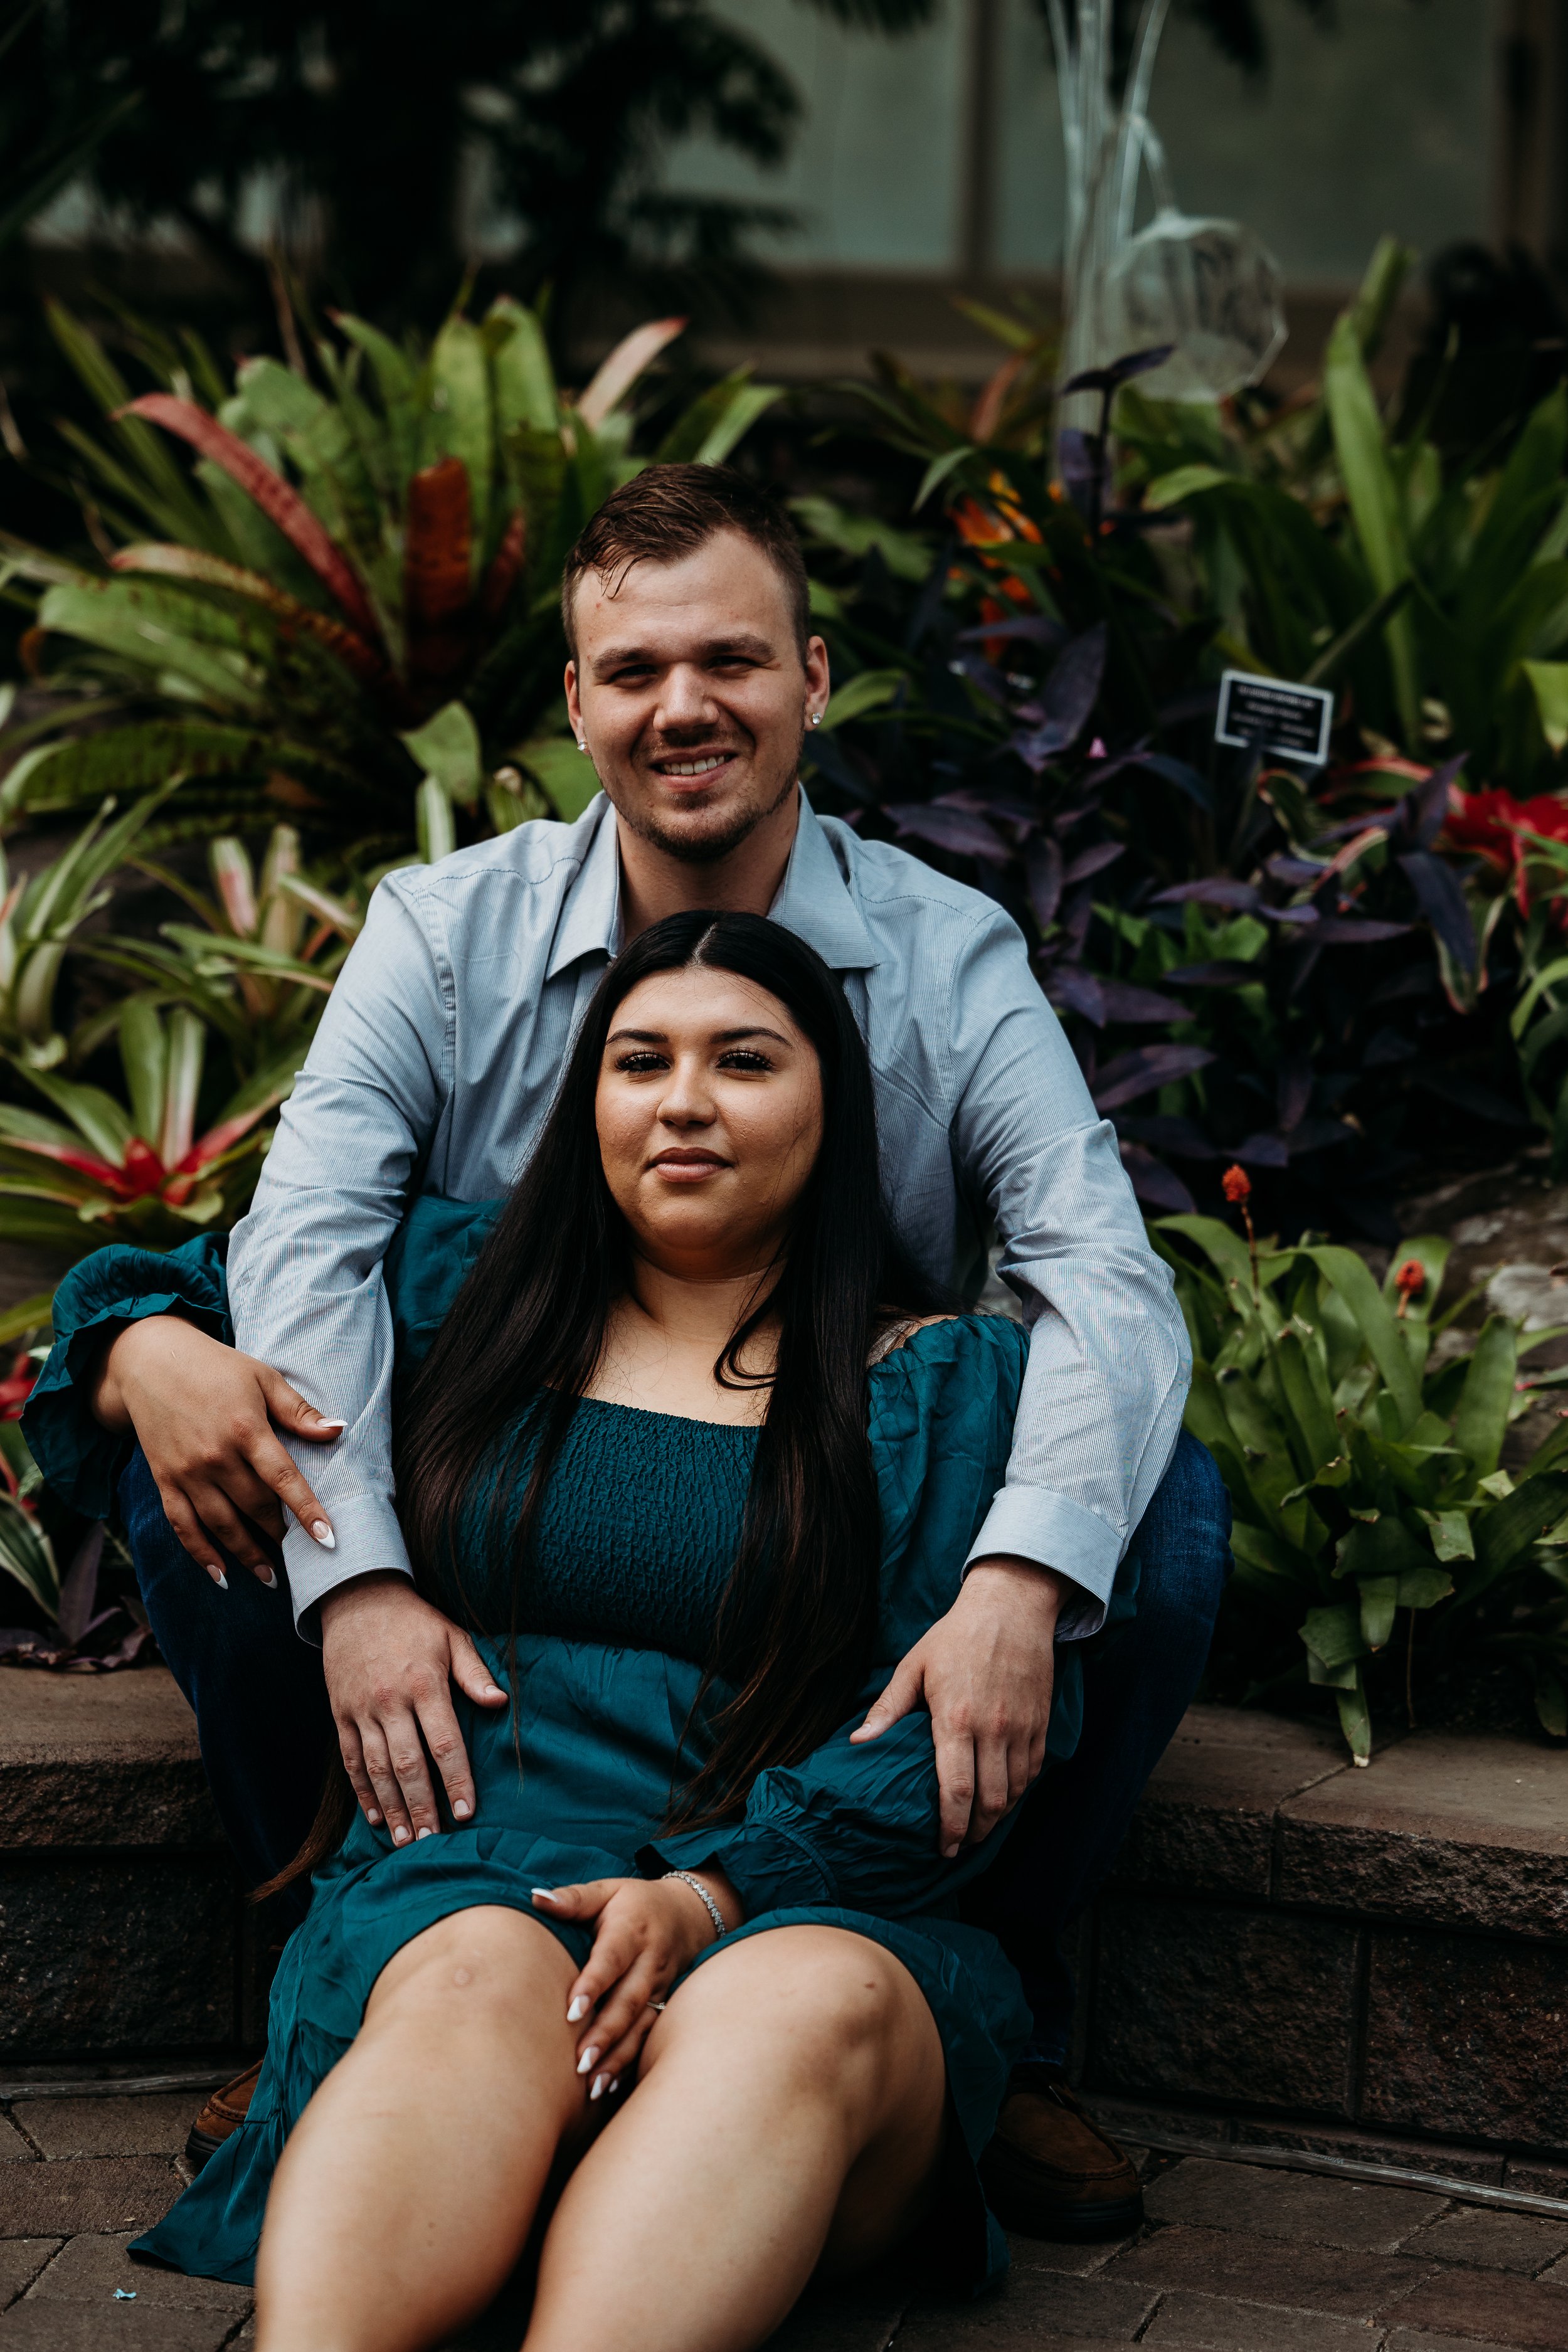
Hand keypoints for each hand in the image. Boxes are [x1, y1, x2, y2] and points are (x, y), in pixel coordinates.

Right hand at [93, 1313, 341, 1588]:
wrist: (149, 1361)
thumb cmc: (216, 1367)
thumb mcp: (262, 1377)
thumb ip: (298, 1411)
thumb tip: (338, 1430)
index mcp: (245, 1428)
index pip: (282, 1478)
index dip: (307, 1511)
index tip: (329, 1540)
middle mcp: (214, 1455)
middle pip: (254, 1507)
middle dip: (280, 1535)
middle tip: (304, 1559)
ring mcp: (186, 1471)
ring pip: (220, 1525)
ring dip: (247, 1554)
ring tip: (271, 1577)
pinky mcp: (164, 1480)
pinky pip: (182, 1525)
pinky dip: (200, 1553)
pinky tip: (221, 1574)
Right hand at [320, 1572, 508, 1843]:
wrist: (357, 1599)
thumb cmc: (414, 1622)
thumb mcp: (452, 1636)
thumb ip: (475, 1673)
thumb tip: (500, 1704)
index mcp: (424, 1684)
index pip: (444, 1743)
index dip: (456, 1780)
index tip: (466, 1812)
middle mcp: (391, 1701)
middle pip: (408, 1765)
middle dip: (422, 1806)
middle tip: (433, 1841)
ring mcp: (361, 1709)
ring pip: (377, 1769)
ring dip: (393, 1807)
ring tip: (406, 1840)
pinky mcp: (341, 1713)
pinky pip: (350, 1759)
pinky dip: (362, 1791)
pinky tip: (375, 1816)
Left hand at [533, 1869, 741, 2097]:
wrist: (689, 1913)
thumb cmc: (636, 1902)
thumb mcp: (608, 1890)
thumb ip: (574, 1898)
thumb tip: (535, 1897)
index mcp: (632, 1929)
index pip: (612, 1959)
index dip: (594, 1984)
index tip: (572, 2012)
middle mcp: (650, 1962)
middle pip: (628, 2000)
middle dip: (605, 2034)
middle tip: (579, 2063)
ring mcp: (660, 1987)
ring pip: (640, 2026)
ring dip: (617, 2057)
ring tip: (592, 2085)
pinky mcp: (663, 2006)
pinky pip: (648, 2037)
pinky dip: (630, 2063)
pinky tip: (610, 2086)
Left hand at [850, 1555, 1064, 1856]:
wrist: (1011, 1606)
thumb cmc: (955, 1636)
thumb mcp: (914, 1666)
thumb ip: (888, 1708)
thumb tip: (859, 1742)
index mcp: (955, 1718)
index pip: (956, 1790)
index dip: (951, 1827)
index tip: (944, 1848)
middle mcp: (992, 1728)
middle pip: (989, 1801)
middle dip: (975, 1832)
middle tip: (962, 1846)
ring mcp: (1022, 1727)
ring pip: (1016, 1790)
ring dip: (999, 1816)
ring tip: (981, 1827)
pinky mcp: (1042, 1721)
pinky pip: (1034, 1769)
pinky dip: (1021, 1791)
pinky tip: (1005, 1797)